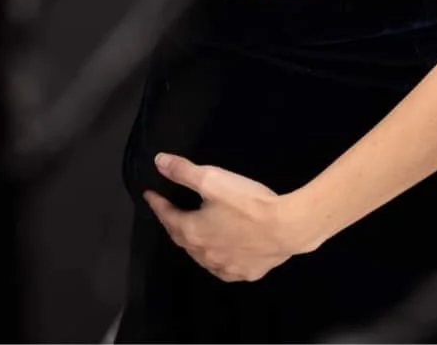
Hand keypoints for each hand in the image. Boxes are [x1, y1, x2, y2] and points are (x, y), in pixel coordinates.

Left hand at [145, 154, 304, 282]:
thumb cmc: (246, 202)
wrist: (286, 227)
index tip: (150, 194)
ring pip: (202, 255)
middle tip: (171, 211)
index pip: (167, 217)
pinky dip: (218, 255)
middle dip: (174, 223)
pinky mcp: (245, 273)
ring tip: (196, 230)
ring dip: (195, 242)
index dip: (158, 204)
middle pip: (182, 238)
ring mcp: (224, 267)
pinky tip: (224, 249)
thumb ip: (184, 171)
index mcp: (192, 232)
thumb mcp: (212, 179)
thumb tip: (158, 162)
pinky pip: (224, 266)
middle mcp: (203, 255)